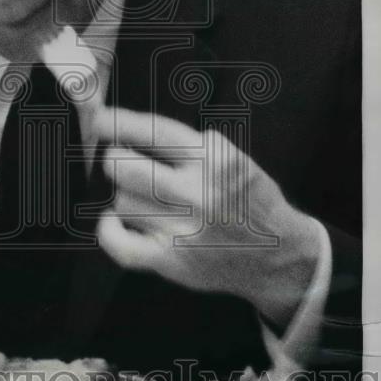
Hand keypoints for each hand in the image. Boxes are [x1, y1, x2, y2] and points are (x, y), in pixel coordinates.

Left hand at [94, 107, 324, 329]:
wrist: (280, 256)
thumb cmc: (250, 203)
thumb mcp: (234, 160)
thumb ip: (193, 146)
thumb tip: (132, 131)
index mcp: (214, 160)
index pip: (155, 132)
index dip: (120, 123)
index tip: (100, 120)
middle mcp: (198, 192)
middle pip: (124, 167)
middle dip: (116, 161)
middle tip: (121, 164)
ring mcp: (184, 229)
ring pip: (122, 202)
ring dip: (125, 198)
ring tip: (146, 201)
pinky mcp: (173, 261)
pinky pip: (120, 245)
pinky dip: (108, 231)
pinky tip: (112, 222)